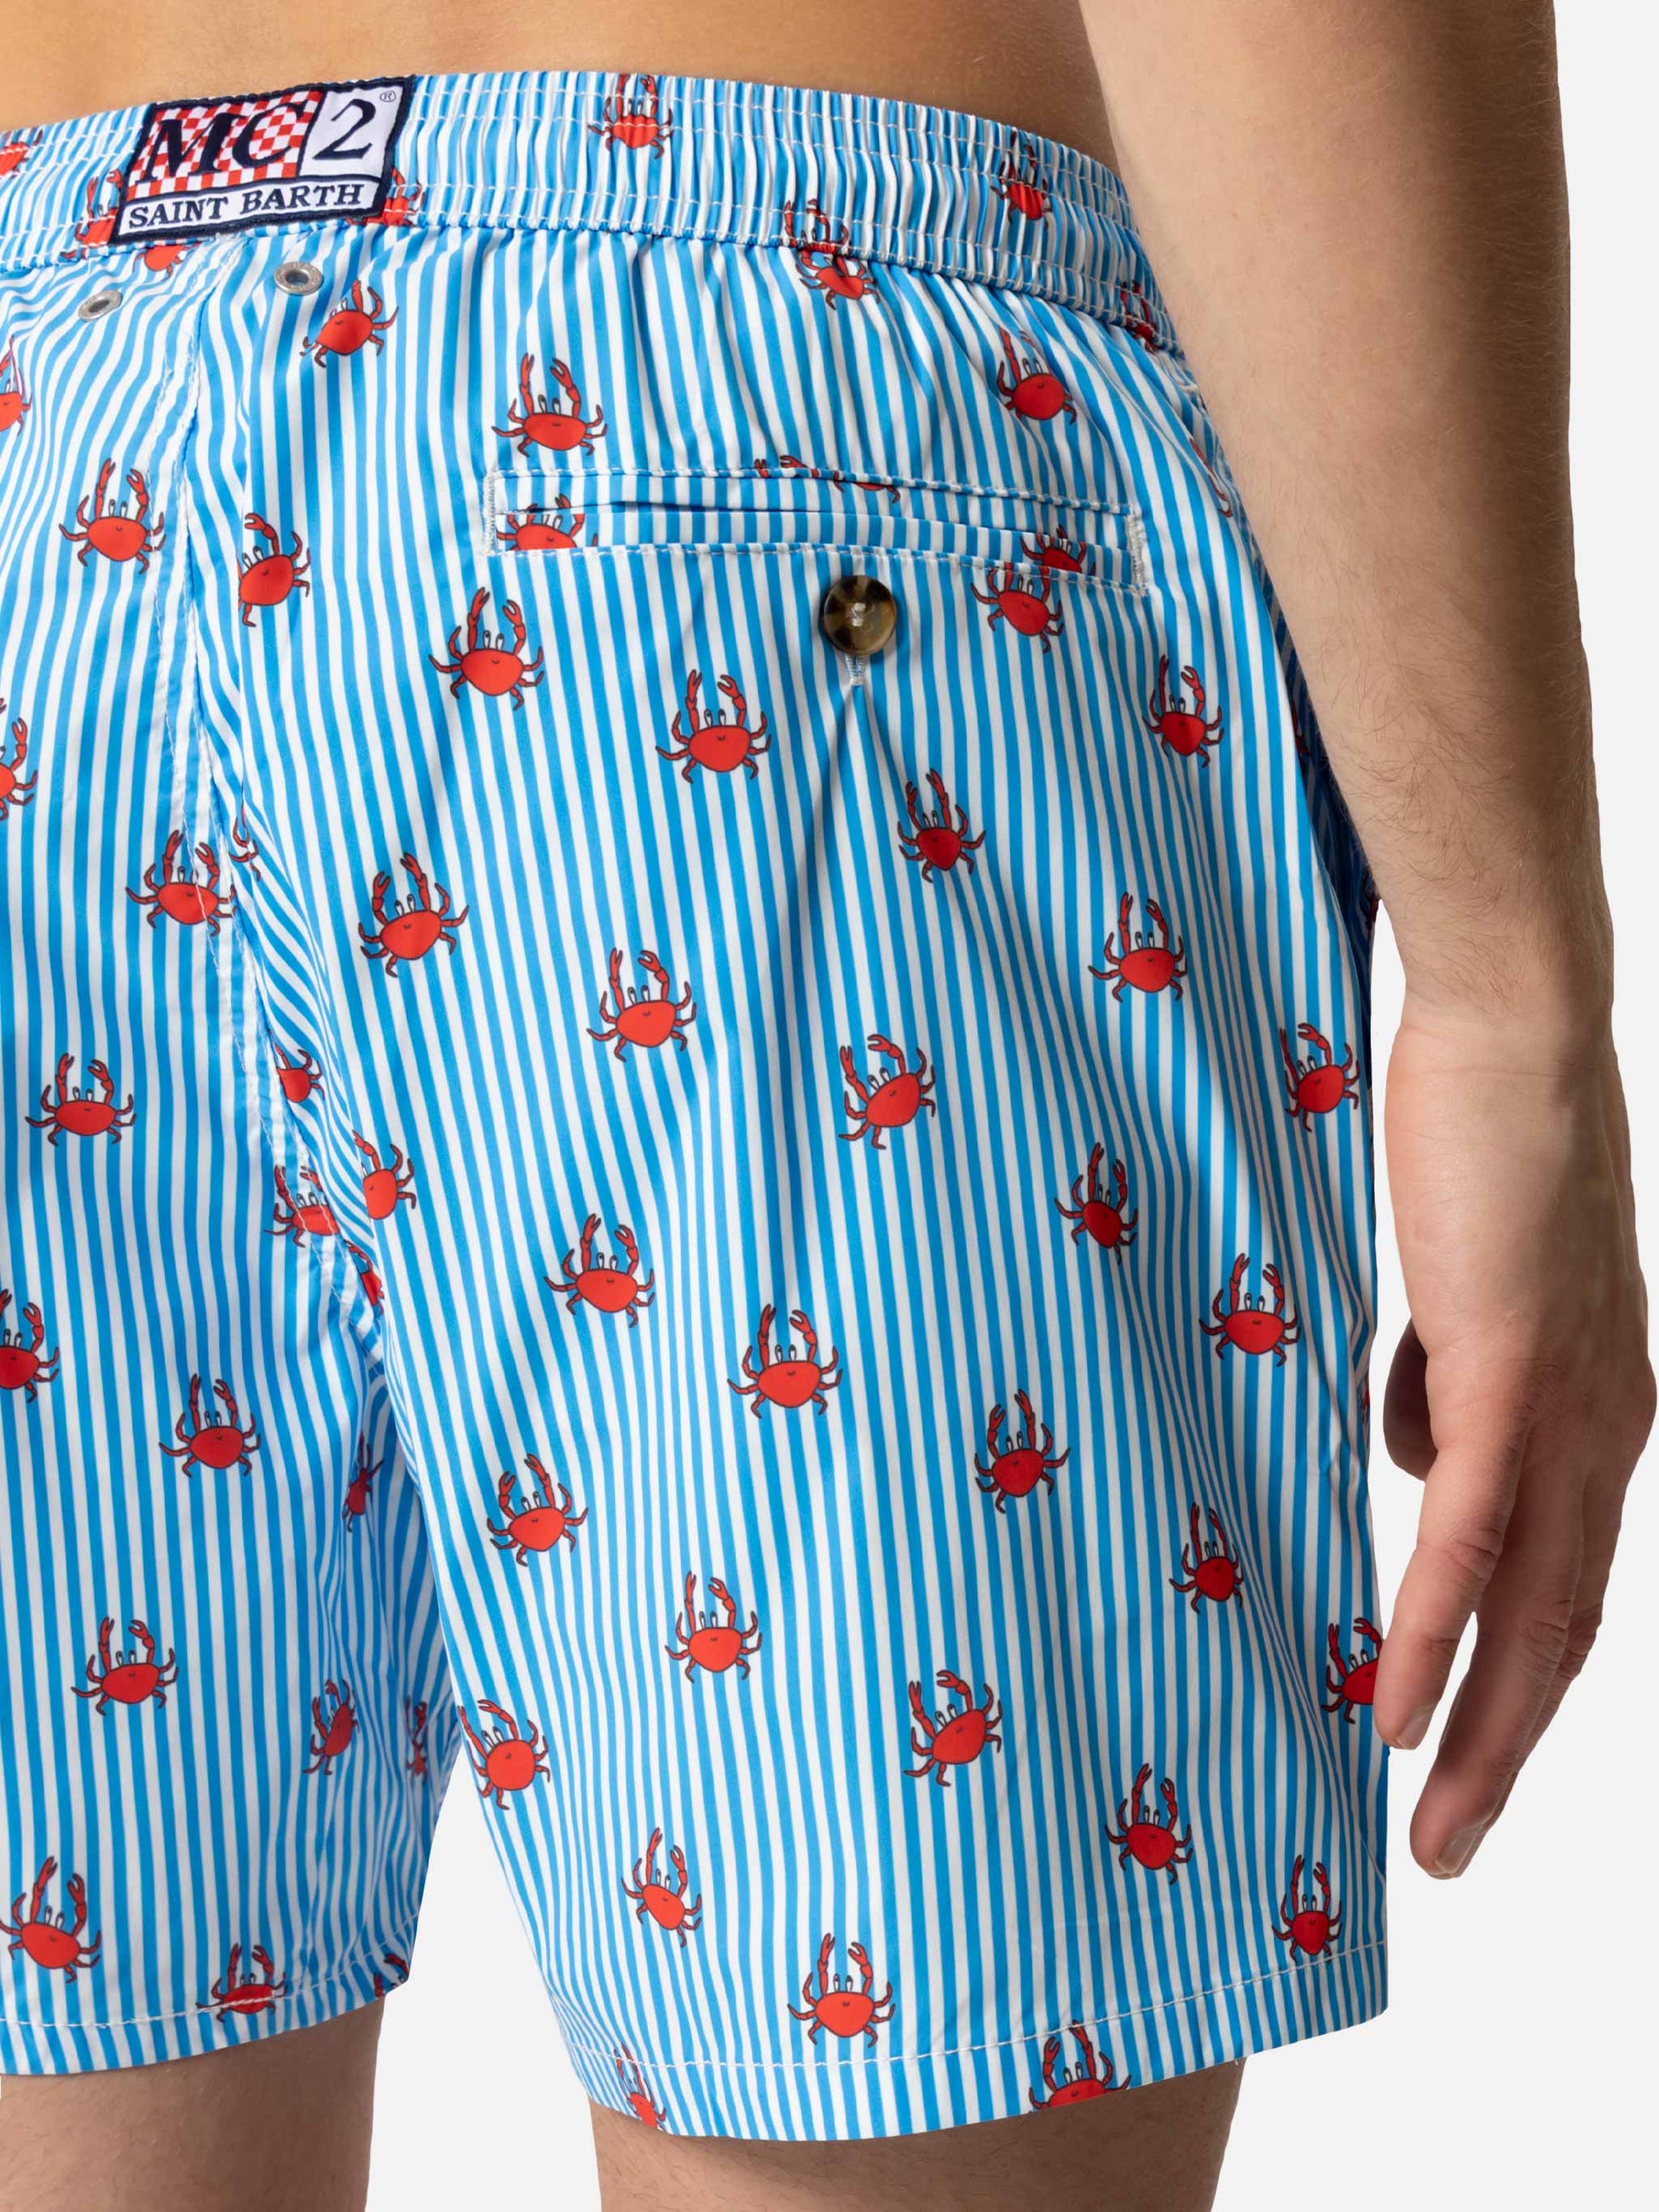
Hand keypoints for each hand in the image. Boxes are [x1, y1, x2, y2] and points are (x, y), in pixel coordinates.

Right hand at [1373, 995, 1652, 1872]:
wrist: (1514, 1037)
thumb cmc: (1479, 1145)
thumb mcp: (1457, 1295)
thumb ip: (1441, 1385)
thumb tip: (1410, 1457)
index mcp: (1597, 1414)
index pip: (1564, 1583)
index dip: (1518, 1685)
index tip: (1458, 1755)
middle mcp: (1608, 1431)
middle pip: (1564, 1631)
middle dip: (1505, 1755)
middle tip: (1444, 1845)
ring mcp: (1571, 1407)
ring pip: (1532, 1606)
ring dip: (1478, 1727)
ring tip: (1425, 1816)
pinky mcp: (1516, 1371)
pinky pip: (1473, 1529)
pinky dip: (1435, 1627)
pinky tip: (1396, 1699)